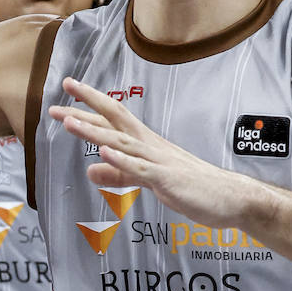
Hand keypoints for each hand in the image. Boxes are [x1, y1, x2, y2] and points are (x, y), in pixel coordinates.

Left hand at [49, 77, 259, 228]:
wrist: (230, 199)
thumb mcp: (147, 181)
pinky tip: (104, 153)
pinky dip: (122, 161)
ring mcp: (158, 161)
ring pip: (122, 142)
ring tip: (69, 122)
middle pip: (115, 119)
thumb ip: (119, 174)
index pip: (113, 117)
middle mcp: (150, 146)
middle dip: (86, 106)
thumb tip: (90, 169)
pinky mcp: (166, 180)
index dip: (89, 105)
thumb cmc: (191, 187)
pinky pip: (140, 170)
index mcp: (145, 144)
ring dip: (95, 132)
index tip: (67, 91)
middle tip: (61, 92)